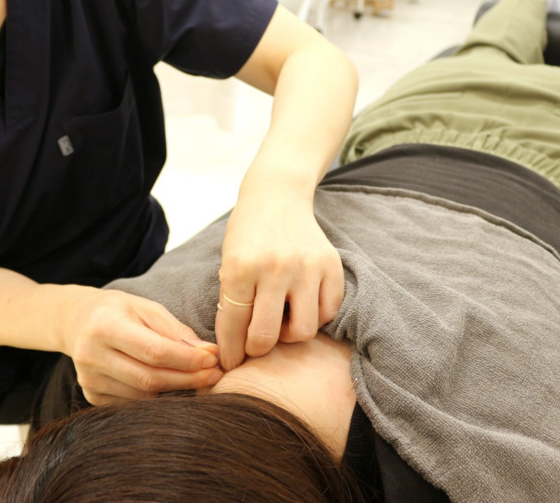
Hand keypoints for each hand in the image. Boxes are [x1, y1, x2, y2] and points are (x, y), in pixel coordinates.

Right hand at [60, 288, 221, 404]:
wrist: (77, 321)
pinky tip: (168, 383)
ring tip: (195, 377)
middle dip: (187, 379)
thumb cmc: (119, 311)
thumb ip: (176, 330)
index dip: (187, 359)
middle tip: (213, 375)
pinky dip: (155, 396)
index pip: (154, 351)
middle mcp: (91, 355)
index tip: (212, 360)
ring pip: (142, 395)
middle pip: (149, 378)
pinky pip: (132, 403)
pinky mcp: (91, 395)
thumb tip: (208, 353)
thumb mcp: (147, 308)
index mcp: (105, 326)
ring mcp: (89, 379)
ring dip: (174, 389)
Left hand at [215, 194, 343, 370]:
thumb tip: (233, 352)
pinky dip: (316, 317)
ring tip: (281, 320)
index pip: (234, 326)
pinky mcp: (331, 265)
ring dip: (290, 334)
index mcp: (241, 267)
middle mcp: (275, 267)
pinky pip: (328, 312)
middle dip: (256, 350)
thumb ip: (232, 303)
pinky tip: (302, 305)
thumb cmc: (247, 235)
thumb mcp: (229, 264)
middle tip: (254, 346)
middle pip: (267, 337)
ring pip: (303, 331)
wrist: (277, 196)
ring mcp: (306, 266)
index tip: (230, 364)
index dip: (230, 352)